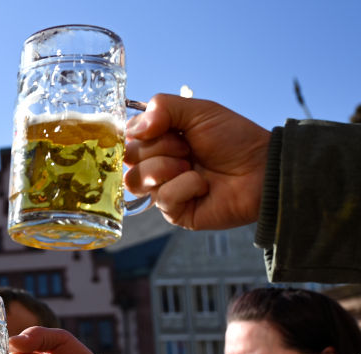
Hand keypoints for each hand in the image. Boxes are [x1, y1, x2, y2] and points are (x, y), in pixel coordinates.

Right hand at [124, 94, 269, 230]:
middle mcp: (156, 165)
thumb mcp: (199, 111)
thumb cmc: (234, 139)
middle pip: (128, 158)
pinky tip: (203, 185)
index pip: (127, 137)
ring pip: (137, 179)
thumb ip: (163, 107)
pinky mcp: (173, 212)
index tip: (166, 128)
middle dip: (160, 148)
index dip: (143, 132)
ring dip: (167, 168)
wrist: (261, 168)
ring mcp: (162, 190)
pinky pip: (163, 198)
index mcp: (159, 141)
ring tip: (193, 167)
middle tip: (188, 148)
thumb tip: (134, 129)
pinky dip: (186, 186)